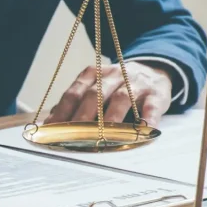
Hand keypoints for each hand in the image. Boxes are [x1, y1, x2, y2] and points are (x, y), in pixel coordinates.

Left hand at [44, 62, 172, 126]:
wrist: (153, 70)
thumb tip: (50, 122)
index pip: (73, 93)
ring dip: (111, 118)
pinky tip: (143, 129)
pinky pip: (151, 106)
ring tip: (103, 136)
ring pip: (121, 98)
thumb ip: (75, 103)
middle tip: (74, 136)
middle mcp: (112, 76)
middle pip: (94, 95)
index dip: (62, 112)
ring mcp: (135, 83)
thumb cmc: (116, 87)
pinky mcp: (156, 93)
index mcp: (93, 75)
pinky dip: (147, 118)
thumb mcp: (95, 88)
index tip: (52, 129)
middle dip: (82, 116)